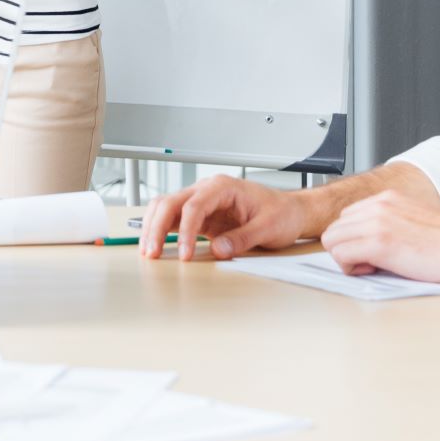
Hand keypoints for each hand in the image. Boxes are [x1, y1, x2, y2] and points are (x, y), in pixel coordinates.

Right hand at [140, 174, 310, 260]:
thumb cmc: (282, 213)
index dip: (185, 230)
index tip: (184, 253)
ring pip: (165, 208)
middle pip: (170, 202)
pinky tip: (155, 244)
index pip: (194, 205)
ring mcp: (202, 201)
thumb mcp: (268, 227)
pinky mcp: (201, 216)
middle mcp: (208, 190)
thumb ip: (243, 238)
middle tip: (153, 252)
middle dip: (157, 227)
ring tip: (148, 250)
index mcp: (224, 186)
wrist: (290, 212)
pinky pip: (173, 218)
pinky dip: (160, 230)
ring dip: (153, 227)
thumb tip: (217, 250)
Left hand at [322, 190, 439, 284]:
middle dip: (348, 248)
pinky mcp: (379, 242)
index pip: (347, 217)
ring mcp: (377, 221)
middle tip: (374, 262)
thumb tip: (369, 240)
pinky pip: (340, 255)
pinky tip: (376, 270)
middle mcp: (379, 204)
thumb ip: (390, 223)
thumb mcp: (414, 223)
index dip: (356, 239)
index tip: (375, 252)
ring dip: (348, 259)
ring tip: (375, 267)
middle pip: (335, 228)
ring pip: (332, 240)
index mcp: (388, 198)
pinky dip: (352, 269)